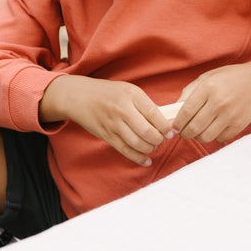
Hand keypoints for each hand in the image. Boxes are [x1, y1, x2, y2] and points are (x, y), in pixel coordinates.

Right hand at [39, 75, 170, 166]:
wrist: (79, 97)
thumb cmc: (107, 92)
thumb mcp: (128, 90)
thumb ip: (144, 104)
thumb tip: (164, 121)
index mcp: (132, 95)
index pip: (154, 114)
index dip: (166, 126)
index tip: (171, 132)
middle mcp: (122, 110)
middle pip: (147, 131)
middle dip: (159, 139)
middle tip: (162, 139)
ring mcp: (113, 124)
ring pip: (137, 143)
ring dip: (149, 148)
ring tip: (153, 146)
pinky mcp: (106, 136)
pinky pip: (125, 150)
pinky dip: (138, 158)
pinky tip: (147, 160)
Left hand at [172, 55, 250, 142]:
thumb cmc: (232, 77)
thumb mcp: (208, 76)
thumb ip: (190, 91)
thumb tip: (175, 109)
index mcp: (208, 88)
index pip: (185, 112)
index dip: (177, 123)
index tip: (175, 126)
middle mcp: (218, 103)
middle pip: (193, 128)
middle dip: (185, 133)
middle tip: (185, 131)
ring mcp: (229, 115)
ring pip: (205, 137)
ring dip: (198, 137)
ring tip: (199, 130)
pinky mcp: (239, 125)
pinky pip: (220, 139)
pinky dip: (214, 136)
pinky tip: (215, 128)